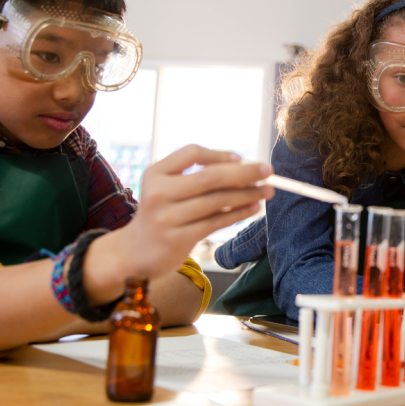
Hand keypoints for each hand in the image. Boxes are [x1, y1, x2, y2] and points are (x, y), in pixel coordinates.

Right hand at [85, 146, 272, 300]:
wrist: (136, 252)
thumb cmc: (162, 214)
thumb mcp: (167, 189)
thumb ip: (195, 176)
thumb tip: (242, 167)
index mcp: (156, 173)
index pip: (191, 153)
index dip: (219, 154)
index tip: (241, 158)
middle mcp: (159, 193)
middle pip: (210, 177)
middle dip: (244, 173)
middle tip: (268, 171)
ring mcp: (167, 217)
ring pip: (217, 201)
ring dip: (246, 195)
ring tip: (266, 191)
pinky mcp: (178, 239)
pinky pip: (216, 222)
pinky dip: (238, 213)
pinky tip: (253, 208)